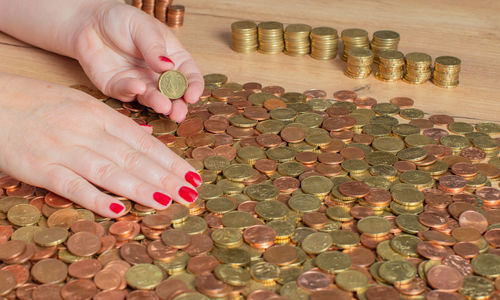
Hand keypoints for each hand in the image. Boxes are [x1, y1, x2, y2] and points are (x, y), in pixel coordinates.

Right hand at [0, 74, 201, 217]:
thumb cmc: (39, 103)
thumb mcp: (81, 103)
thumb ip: (115, 122)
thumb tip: (146, 135)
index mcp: (100, 115)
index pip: (144, 142)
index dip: (170, 161)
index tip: (191, 176)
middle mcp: (87, 131)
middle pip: (134, 158)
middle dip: (166, 178)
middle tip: (190, 194)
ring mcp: (64, 149)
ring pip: (110, 171)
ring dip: (141, 188)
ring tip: (167, 201)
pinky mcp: (39, 167)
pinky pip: (71, 184)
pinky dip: (94, 197)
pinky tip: (117, 209)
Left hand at [74, 1, 202, 121]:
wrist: (90, 22)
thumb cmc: (122, 21)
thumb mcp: (143, 28)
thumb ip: (155, 48)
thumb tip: (168, 66)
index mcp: (173, 58)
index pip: (189, 76)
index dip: (193, 87)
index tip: (192, 96)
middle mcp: (159, 75)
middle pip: (174, 94)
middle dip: (178, 105)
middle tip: (178, 113)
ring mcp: (141, 84)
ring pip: (152, 99)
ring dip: (158, 104)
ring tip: (163, 107)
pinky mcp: (120, 89)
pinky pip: (127, 93)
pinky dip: (133, 92)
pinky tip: (138, 88)